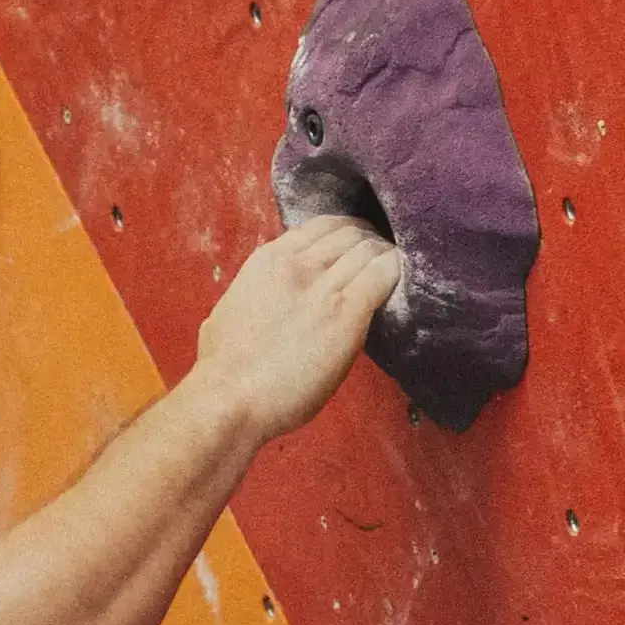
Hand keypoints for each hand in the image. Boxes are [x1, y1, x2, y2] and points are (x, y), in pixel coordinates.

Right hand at [186, 217, 403, 443]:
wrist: (230, 398)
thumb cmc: (222, 368)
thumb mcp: (228, 311)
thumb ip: (252, 296)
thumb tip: (256, 300)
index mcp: (268, 260)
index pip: (321, 226)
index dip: (346, 232)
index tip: (355, 247)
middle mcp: (297, 265)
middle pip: (351, 233)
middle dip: (370, 242)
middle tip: (380, 260)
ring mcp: (323, 287)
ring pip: (370, 250)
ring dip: (386, 257)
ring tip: (393, 271)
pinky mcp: (346, 315)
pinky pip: (384, 276)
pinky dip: (396, 273)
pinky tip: (402, 282)